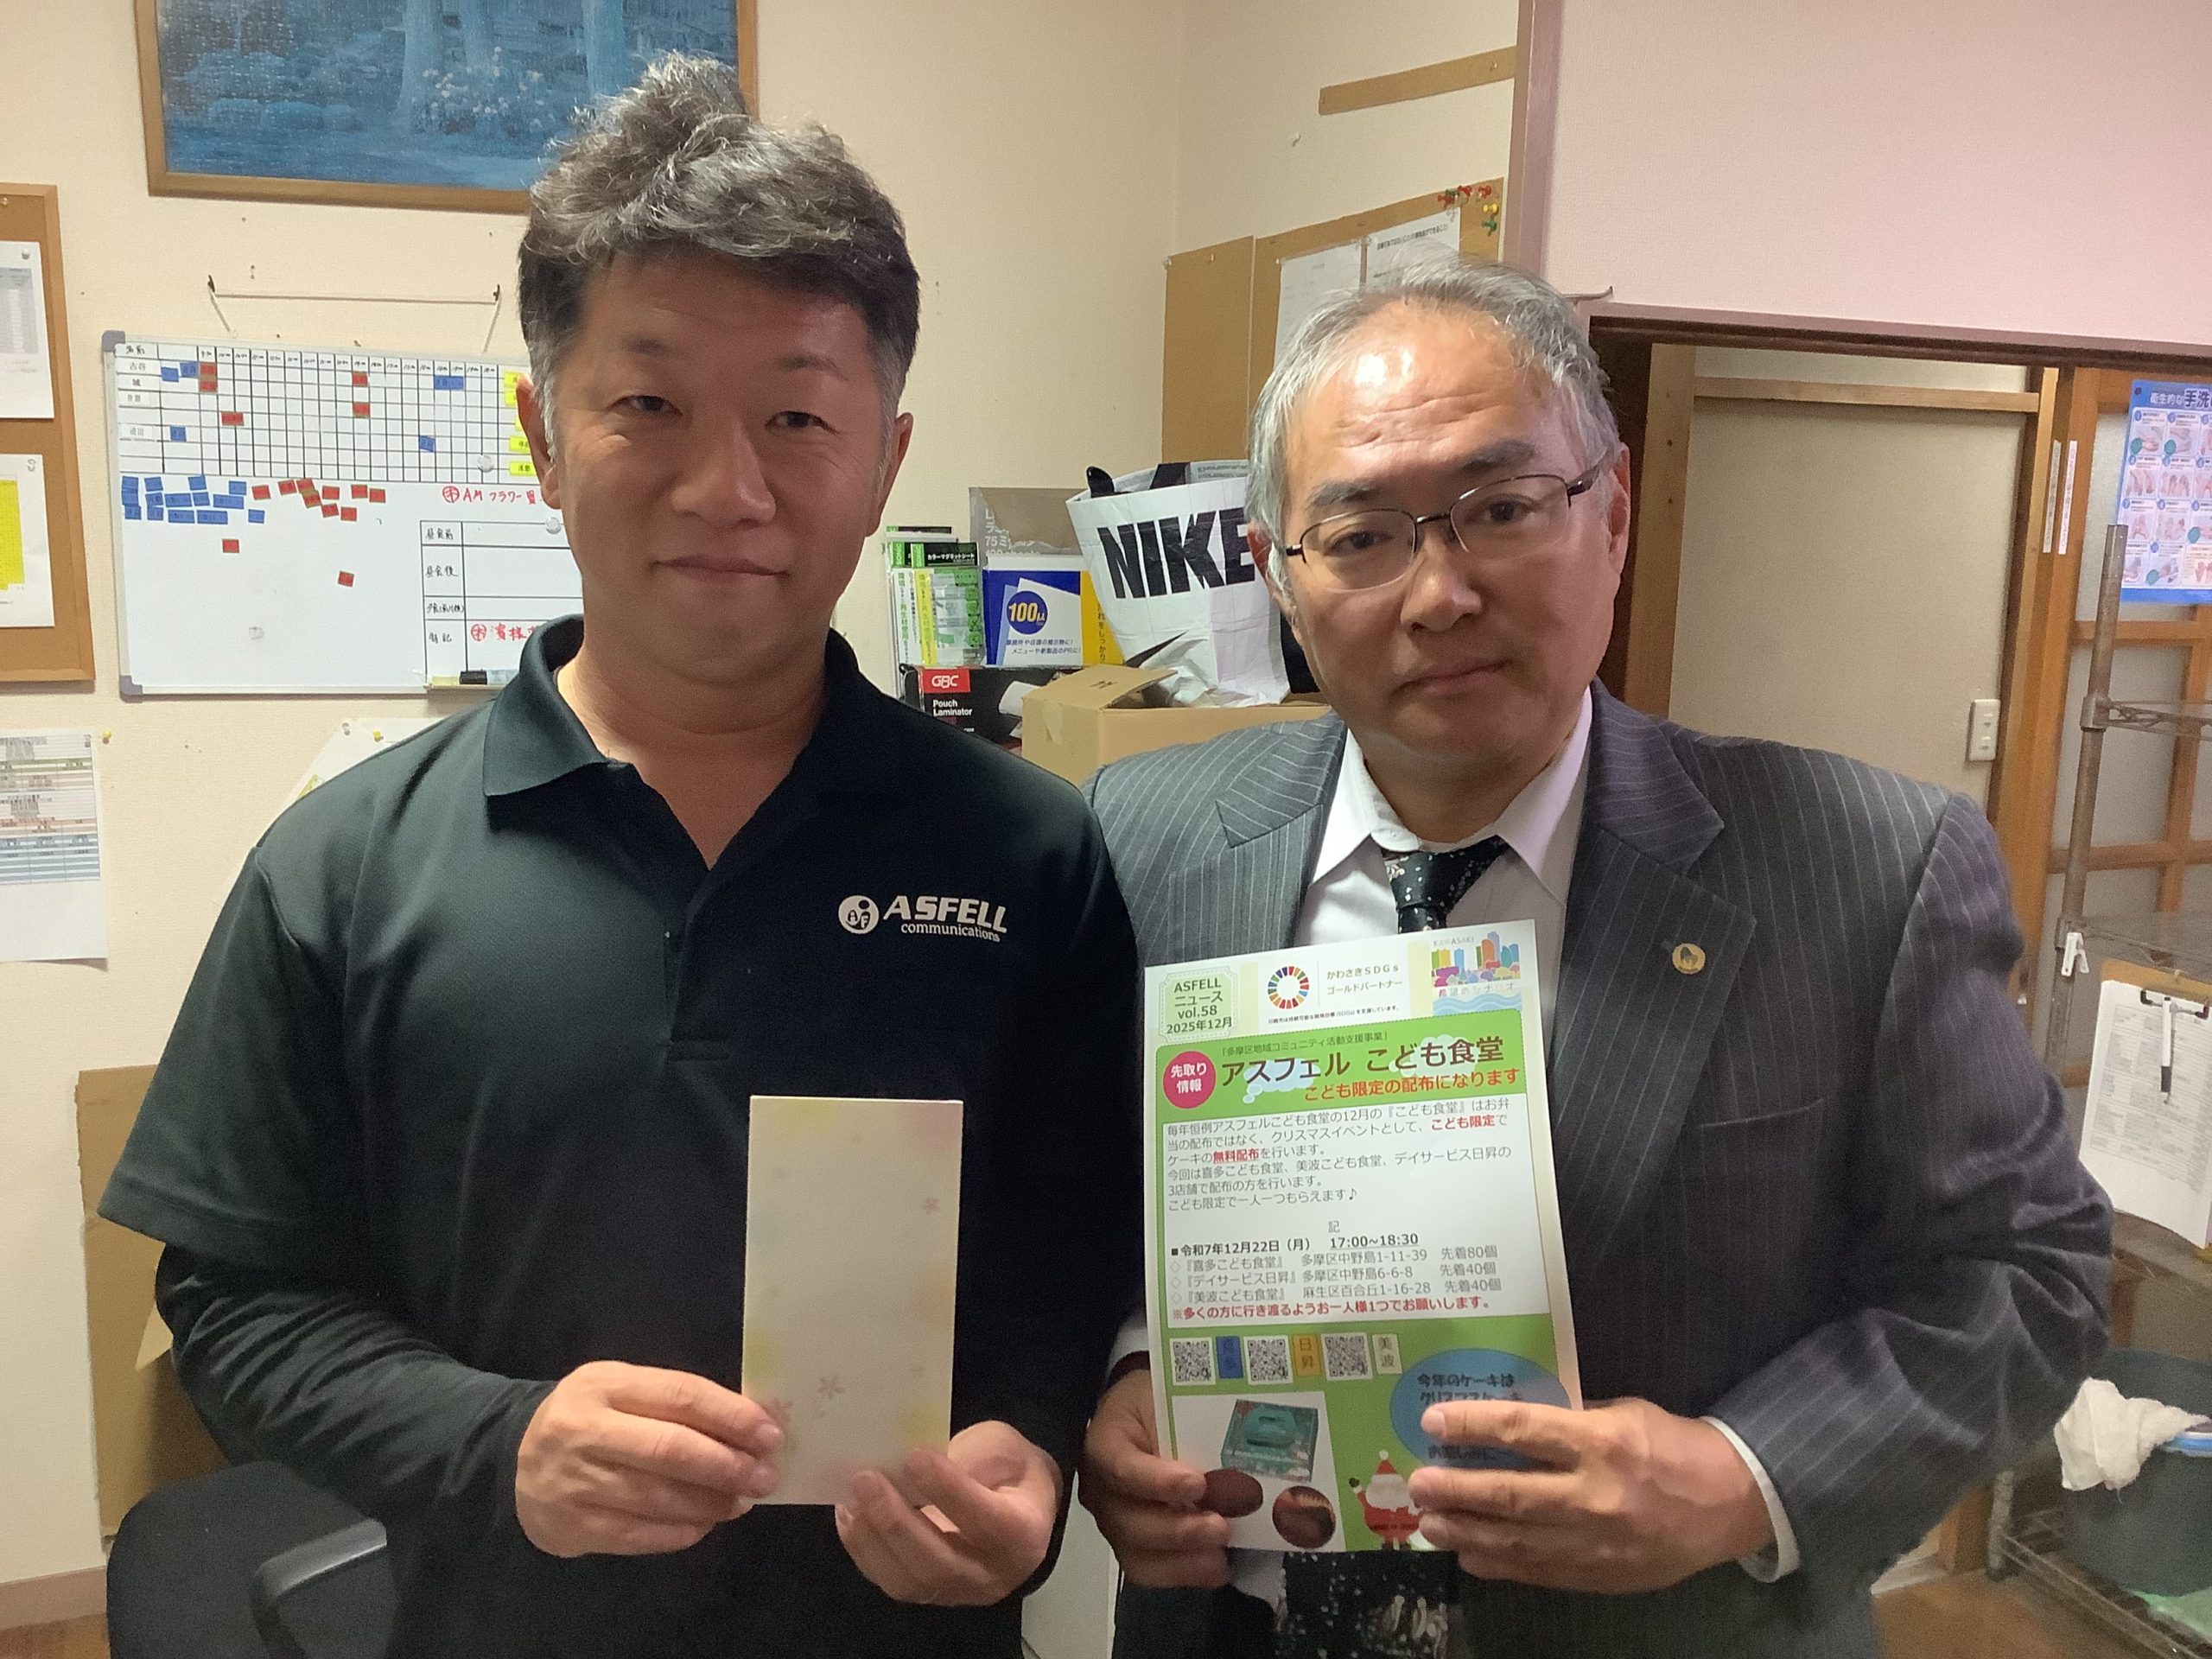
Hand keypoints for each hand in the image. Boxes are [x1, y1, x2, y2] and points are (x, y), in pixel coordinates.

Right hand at [515, 1360, 780, 1557]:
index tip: (770, 1435)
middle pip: (670, 1449)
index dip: (731, 1416)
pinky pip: (639, 1535)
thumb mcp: (622, 1391)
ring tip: (741, 1502)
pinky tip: (705, 1524)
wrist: (513, 1462)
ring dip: (710, 1503)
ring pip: (657, 1497)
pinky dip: (681, 1532)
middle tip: (764, 1477)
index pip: (680, 1395)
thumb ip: (676, 1404)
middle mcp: (584, 1430)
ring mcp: (575, 1482)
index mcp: (604, 1384)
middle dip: (726, 1466)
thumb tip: (749, 1429)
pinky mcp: (572, 1527)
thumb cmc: (590, 1419)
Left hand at [835, 1420, 1060, 1605]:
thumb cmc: (1011, 1471)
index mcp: (1022, 1533)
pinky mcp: (929, 1594)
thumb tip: (915, 1462)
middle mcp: (991, 1574)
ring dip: (873, 1539)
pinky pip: (892, 1581)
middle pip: (939, 1563)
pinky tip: (849, 1515)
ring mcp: (958, 1592)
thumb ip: (971, 1456)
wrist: (1020, 1509)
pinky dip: (864, 1550)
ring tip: (850, 1499)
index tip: (913, 1455)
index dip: (947, 1489)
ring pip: (910, 1581)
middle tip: (866, 1479)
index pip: (983, 1519)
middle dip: (896, 1521)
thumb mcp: (1004, 1447)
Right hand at [1076, 1366, 1229, 1588]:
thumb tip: (1239, 1450)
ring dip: (1183, 1561)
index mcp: (1104, 1443)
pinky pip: (1151, 1571)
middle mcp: (1100, 1489)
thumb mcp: (1168, 1397)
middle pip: (1128, 1522)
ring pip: (1137, 1555)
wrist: (1146, 1413)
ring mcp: (1113, 1521)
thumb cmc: (1158, 1403)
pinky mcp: (1132, 1545)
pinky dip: (1186, 1574)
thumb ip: (1187, 1423)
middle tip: (1221, 1527)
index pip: (1120, 1467)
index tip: (1197, 1484)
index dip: (1156, 1482)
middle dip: (1177, 1531)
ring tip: (1222, 1555)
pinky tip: (1218, 1567)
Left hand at [1406, 1397, 1773, 1593]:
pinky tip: (1468, 1554)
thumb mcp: (1624, 1414)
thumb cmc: (1672, 1447)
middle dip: (1455, 1489)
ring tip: (1428, 1524)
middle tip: (1418, 1484)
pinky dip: (1498, 1564)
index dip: (1472, 1425)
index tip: (1433, 1421)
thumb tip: (1511, 1421)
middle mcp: (1593, 1495)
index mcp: (1601, 1443)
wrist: (1730, 1505)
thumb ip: (1570, 1420)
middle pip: (1509, 1494)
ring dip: (1465, 1533)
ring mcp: (1595, 1541)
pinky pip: (1537, 1571)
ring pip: (1515, 1540)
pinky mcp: (1599, 1575)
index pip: (1522, 1429)